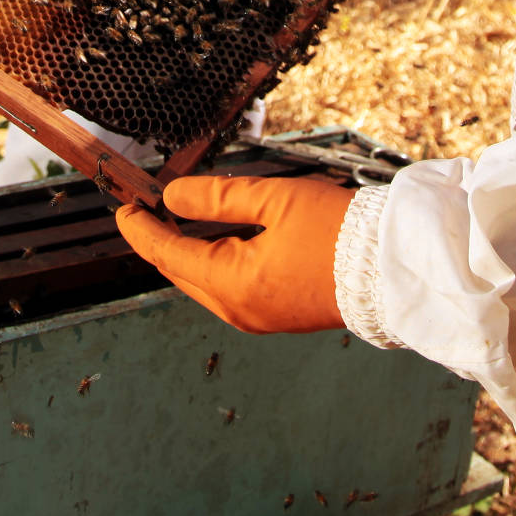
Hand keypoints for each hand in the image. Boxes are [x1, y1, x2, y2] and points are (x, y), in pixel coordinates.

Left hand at [115, 174, 352, 333]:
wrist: (391, 269)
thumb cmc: (338, 231)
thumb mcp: (272, 199)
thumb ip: (217, 198)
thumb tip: (171, 197)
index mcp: (232, 283)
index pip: (168, 255)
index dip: (141, 230)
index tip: (124, 207)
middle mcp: (239, 310)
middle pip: (182, 274)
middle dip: (159, 243)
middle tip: (143, 210)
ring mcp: (259, 318)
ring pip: (205, 284)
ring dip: (187, 254)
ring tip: (173, 220)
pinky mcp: (277, 316)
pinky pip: (229, 291)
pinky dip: (213, 265)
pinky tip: (215, 241)